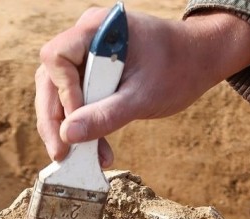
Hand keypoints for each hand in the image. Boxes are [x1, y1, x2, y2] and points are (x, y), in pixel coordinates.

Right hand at [35, 8, 249, 164]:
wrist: (199, 59)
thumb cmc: (179, 69)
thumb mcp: (144, 98)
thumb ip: (106, 116)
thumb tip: (68, 136)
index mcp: (99, 29)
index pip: (57, 57)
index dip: (63, 93)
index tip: (78, 122)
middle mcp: (87, 36)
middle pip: (50, 77)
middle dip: (54, 119)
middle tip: (62, 154)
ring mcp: (87, 53)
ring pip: (57, 91)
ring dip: (66, 127)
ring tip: (80, 158)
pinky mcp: (92, 70)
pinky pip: (74, 97)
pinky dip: (80, 124)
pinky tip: (95, 149)